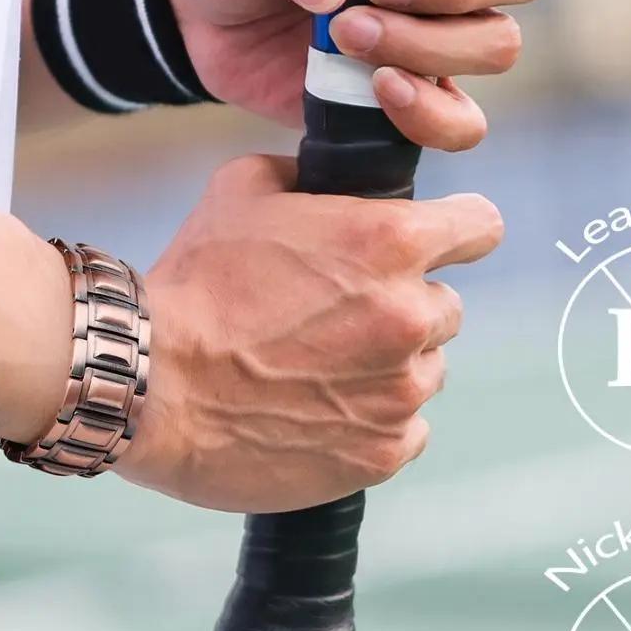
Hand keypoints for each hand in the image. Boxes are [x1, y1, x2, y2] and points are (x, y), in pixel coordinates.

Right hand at [120, 158, 502, 511]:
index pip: (481, 226)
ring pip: (424, 370)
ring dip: (386, 366)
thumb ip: (308, 177)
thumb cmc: (193, 283)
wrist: (149, 383)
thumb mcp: (243, 189)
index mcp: (390, 242)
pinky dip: (370, 422)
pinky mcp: (381, 453)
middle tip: (334, 315)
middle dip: (401, 305)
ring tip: (315, 368)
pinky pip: (404, 431)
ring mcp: (400, 392)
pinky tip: (316, 411)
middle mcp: (410, 317)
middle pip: (444, 306)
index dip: (456, 229)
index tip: (435, 242)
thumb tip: (332, 182)